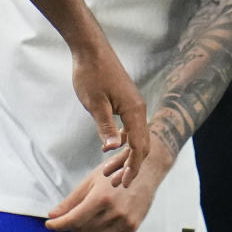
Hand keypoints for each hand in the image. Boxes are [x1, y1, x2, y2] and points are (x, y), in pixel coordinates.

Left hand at [44, 138, 171, 231]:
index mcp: (102, 197)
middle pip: (83, 230)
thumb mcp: (90, 181)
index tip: (49, 225)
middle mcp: (115, 211)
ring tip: (81, 224)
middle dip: (71, 227)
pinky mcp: (133, 227)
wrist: (145, 170)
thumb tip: (52, 215)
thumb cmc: (114, 171)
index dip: (59, 224)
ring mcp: (126, 221)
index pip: (74, 219)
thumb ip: (71, 201)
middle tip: (68, 218)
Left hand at [70, 42, 148, 185]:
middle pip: (141, 144)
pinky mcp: (126, 100)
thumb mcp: (95, 103)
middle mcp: (138, 108)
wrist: (90, 49)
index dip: (132, 167)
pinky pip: (130, 126)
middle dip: (131, 164)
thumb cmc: (91, 73)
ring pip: (136, 135)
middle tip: (117, 182)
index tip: (124, 183)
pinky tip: (112, 147)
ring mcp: (133, 104)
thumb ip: (105, 126)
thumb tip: (112, 149)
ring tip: (113, 169)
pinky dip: (124, 139)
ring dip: (127, 153)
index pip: (138, 147)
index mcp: (134, 111)